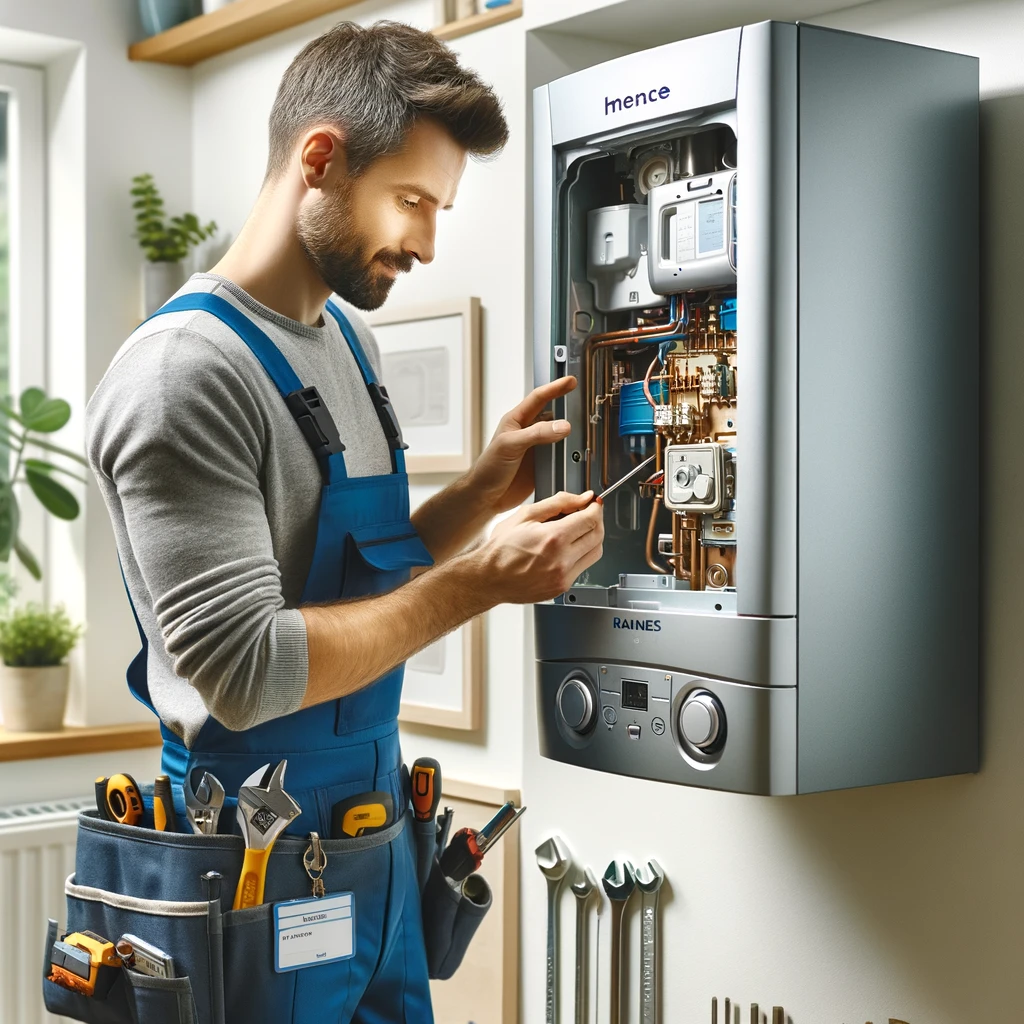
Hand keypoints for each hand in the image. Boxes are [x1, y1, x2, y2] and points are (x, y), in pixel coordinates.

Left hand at [468, 377, 576, 514]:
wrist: (486, 497)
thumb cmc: (488, 468)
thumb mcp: (511, 445)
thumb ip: (536, 434)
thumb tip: (563, 426)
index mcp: (517, 421)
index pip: (539, 398)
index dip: (555, 388)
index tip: (571, 381)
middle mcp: (528, 433)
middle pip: (553, 415)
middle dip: (568, 407)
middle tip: (586, 401)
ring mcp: (536, 449)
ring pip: (559, 436)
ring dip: (572, 433)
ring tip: (589, 426)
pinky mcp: (542, 466)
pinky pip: (561, 457)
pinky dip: (571, 454)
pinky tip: (580, 454)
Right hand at [475, 490, 604, 604]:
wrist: (488, 578)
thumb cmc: (500, 549)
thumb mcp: (526, 515)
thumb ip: (559, 502)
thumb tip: (582, 498)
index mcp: (553, 538)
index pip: (591, 519)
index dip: (595, 507)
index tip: (592, 503)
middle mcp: (562, 560)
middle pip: (598, 535)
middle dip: (596, 520)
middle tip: (586, 514)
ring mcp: (563, 577)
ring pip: (595, 553)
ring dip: (592, 538)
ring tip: (575, 531)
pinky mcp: (562, 587)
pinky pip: (583, 567)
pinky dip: (580, 554)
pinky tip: (564, 548)